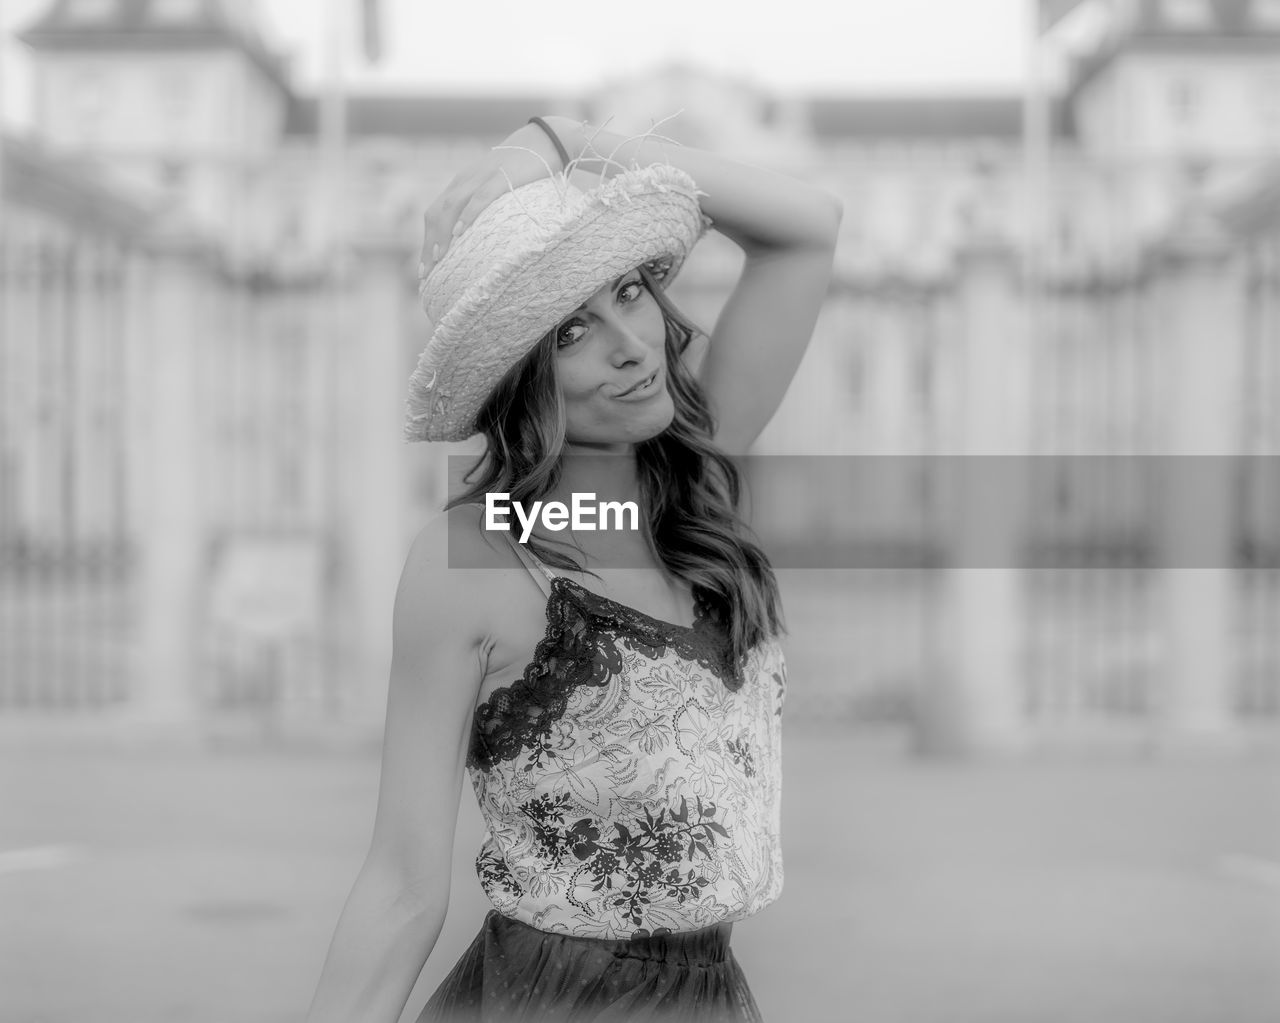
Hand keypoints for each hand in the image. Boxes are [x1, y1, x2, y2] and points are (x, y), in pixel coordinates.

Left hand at [418, 120, 567, 286]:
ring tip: (439, 258)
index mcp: (461, 184)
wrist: (544, 140)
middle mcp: (465, 181)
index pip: (435, 214)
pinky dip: (467, 215)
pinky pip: (480, 197)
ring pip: (452, 206)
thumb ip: (484, 207)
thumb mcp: (496, 187)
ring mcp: (482, 178)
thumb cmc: (523, 169)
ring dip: (442, 233)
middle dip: (429, 243)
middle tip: (427, 273)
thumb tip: (482, 241)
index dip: (426, 241)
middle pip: (437, 213)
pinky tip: (460, 233)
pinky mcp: (502, 177)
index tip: (424, 270)